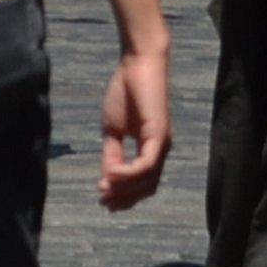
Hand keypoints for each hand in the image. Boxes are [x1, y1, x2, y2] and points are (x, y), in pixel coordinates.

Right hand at [99, 47, 170, 210]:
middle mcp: (160, 150)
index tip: (103, 201)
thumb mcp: (113, 129)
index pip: (142, 183)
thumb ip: (111, 153)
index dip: (124, 196)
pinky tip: (110, 174)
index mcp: (150, 149)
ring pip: (147, 180)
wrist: (137, 64)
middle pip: (147, 187)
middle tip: (103, 203)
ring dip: (124, 189)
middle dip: (125, 198)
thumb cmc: (126, 91)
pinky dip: (128, 174)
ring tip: (103, 189)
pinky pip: (146, 165)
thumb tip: (107, 177)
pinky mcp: (160, 135)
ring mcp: (162, 144)